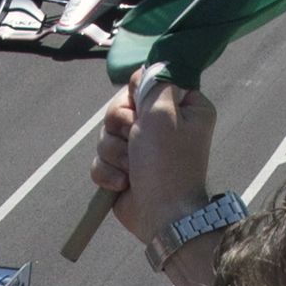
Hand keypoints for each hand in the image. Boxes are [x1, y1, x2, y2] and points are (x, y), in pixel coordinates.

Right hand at [91, 74, 218, 245]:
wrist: (161, 214)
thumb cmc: (167, 163)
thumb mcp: (161, 112)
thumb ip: (153, 83)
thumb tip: (147, 70)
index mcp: (184, 107)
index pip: (147, 83)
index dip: (135, 97)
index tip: (140, 112)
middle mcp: (165, 125)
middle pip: (120, 108)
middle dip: (119, 127)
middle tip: (133, 140)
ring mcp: (143, 148)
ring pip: (107, 135)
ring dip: (113, 152)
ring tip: (131, 167)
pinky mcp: (124, 168)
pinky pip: (101, 159)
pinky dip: (108, 171)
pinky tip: (123, 182)